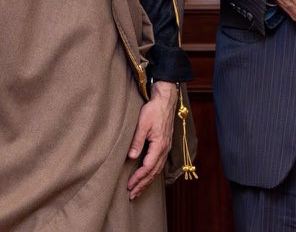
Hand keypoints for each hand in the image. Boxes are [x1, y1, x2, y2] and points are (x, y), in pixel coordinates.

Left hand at [127, 81, 177, 200]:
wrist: (166, 100)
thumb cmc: (153, 110)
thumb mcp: (143, 124)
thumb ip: (137, 141)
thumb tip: (132, 157)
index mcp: (160, 145)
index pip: (148, 167)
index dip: (138, 178)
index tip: (129, 185)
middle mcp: (165, 149)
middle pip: (154, 172)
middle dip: (143, 185)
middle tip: (132, 195)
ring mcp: (166, 147)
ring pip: (157, 170)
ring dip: (147, 181)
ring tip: (138, 190)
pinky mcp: (165, 145)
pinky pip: (159, 164)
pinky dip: (152, 173)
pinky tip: (147, 177)